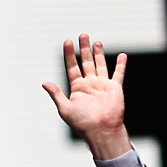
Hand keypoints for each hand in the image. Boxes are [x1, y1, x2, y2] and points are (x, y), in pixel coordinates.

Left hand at [42, 33, 130, 159]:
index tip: (67, 42)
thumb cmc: (82, 123)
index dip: (69, 55)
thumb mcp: (65, 108)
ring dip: (98, 53)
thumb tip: (44, 83)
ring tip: (96, 42)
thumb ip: (56, 94)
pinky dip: (120, 65)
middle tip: (82, 35)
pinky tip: (122, 55)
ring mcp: (102, 85)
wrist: (101, 131)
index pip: (72, 67)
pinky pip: (118, 74)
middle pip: (86, 62)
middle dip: (84, 49)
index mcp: (77, 88)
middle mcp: (89, 84)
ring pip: (100, 65)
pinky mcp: (115, 88)